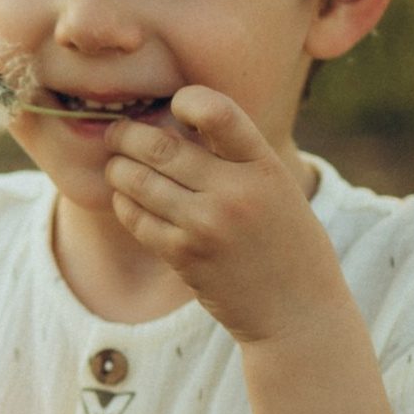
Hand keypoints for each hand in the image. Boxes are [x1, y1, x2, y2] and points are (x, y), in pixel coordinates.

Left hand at [103, 90, 347, 342]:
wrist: (298, 313)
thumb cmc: (287, 244)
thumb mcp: (279, 189)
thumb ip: (238, 158)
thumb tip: (177, 123)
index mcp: (264, 166)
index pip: (217, 111)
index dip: (186, 100)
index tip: (174, 108)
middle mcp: (236, 191)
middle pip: (160, 146)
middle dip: (126, 135)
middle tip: (115, 134)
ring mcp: (207, 225)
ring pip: (139, 181)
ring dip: (117, 169)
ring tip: (114, 166)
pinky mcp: (185, 256)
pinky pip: (137, 219)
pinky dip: (124, 204)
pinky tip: (125, 200)